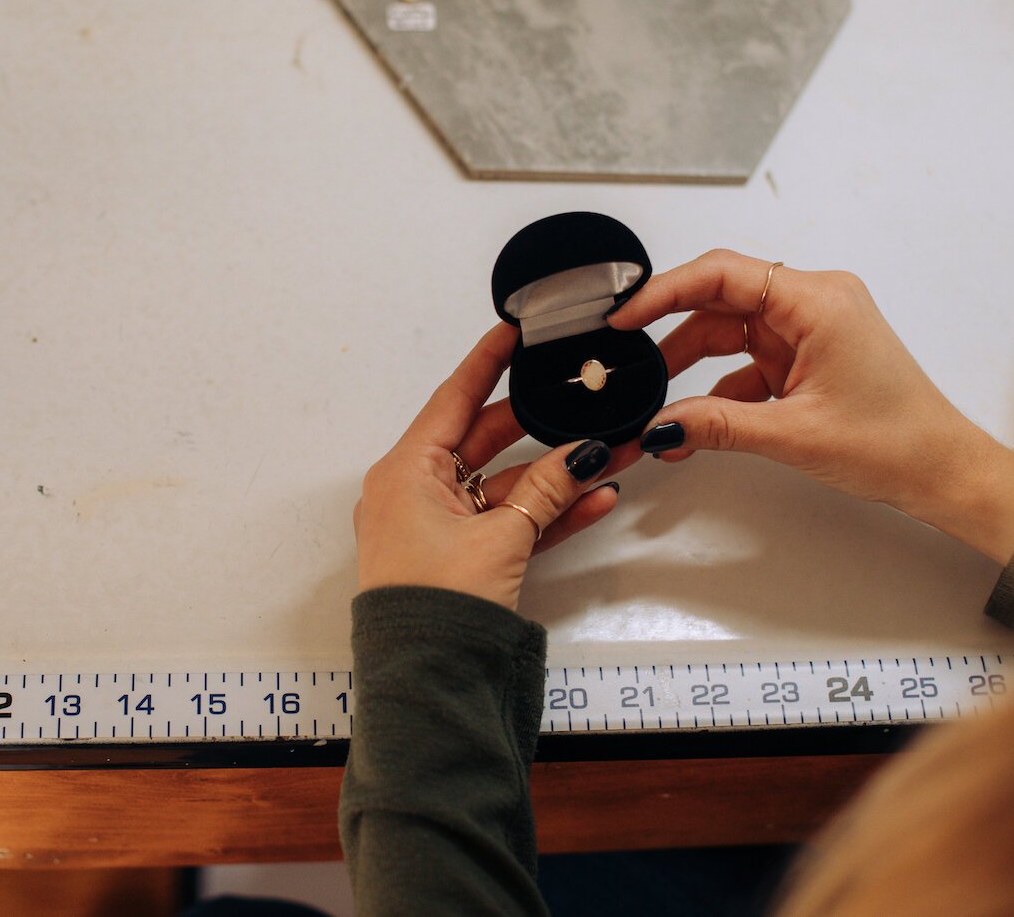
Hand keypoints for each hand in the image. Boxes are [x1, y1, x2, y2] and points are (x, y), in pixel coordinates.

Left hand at [354, 323, 629, 610]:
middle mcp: (416, 493)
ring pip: (505, 486)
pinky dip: (547, 515)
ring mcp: (439, 528)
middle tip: (579, 397)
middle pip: (484, 441)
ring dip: (555, 476)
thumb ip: (546, 490)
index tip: (513, 330)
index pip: (453, 399)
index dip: (486, 363)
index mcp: (405, 472)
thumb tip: (582, 455)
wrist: (426, 683)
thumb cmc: (436, 604)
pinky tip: (595, 500)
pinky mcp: (462, 560)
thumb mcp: (499, 538)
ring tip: (609, 455)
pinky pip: (509, 524)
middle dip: (539, 426)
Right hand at [608, 250, 1013, 561]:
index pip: (722, 274)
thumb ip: (716, 426)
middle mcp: (814, 303)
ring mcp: (811, 329)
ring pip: (730, 332)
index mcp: (818, 302)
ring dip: (692, 366)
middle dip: (670, 332)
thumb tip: (660, 426)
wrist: (944, 471)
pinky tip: (695, 424)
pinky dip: (720, 389)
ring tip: (655, 402)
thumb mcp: (793, 435)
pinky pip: (748, 360)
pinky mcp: (809, 355)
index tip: (625, 315)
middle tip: (625, 355)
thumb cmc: (897, 442)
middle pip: (721, 300)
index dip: (664, 290)